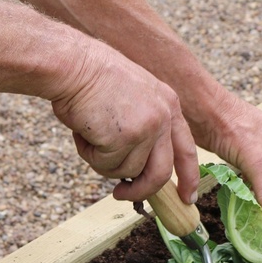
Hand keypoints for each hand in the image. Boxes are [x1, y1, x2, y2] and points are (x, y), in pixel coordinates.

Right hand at [50, 42, 200, 202]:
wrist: (72, 64)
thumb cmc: (92, 78)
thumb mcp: (133, 98)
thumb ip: (144, 128)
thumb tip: (138, 169)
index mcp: (169, 105)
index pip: (186, 149)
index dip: (188, 177)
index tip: (186, 198)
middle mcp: (163, 117)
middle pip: (161, 172)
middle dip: (141, 190)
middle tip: (122, 195)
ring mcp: (146, 128)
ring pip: (127, 170)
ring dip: (103, 160)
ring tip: (90, 133)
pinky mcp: (124, 138)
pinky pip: (105, 164)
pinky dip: (89, 154)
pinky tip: (83, 130)